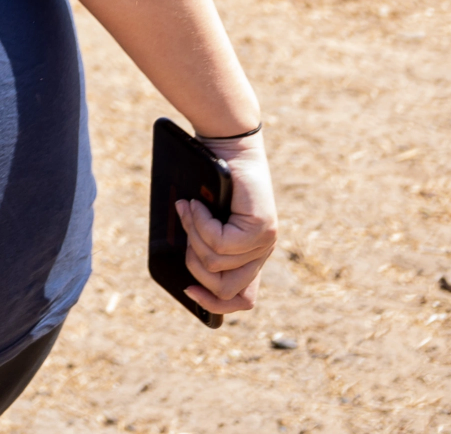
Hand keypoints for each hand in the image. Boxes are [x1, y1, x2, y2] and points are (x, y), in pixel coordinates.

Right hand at [178, 137, 278, 313]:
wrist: (228, 146)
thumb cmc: (210, 181)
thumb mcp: (204, 221)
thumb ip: (204, 246)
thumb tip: (188, 276)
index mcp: (250, 256)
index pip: (243, 299)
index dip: (214, 305)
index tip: (189, 290)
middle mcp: (262, 254)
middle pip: (224, 287)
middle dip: (194, 265)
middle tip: (185, 233)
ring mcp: (265, 243)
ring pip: (216, 262)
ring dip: (193, 234)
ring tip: (189, 207)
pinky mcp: (262, 229)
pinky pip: (219, 242)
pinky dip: (199, 222)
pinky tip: (196, 204)